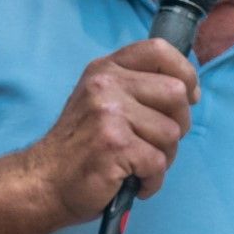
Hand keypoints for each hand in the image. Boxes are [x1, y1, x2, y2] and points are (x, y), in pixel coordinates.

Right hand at [25, 39, 198, 224]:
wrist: (44, 182)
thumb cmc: (80, 147)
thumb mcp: (99, 100)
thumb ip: (134, 87)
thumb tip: (186, 90)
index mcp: (106, 69)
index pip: (159, 50)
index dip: (186, 73)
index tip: (189, 97)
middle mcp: (106, 84)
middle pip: (176, 93)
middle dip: (178, 124)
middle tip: (157, 143)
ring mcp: (109, 113)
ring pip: (171, 132)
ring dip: (164, 157)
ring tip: (139, 165)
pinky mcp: (115, 145)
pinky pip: (158, 163)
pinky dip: (152, 181)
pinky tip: (135, 182)